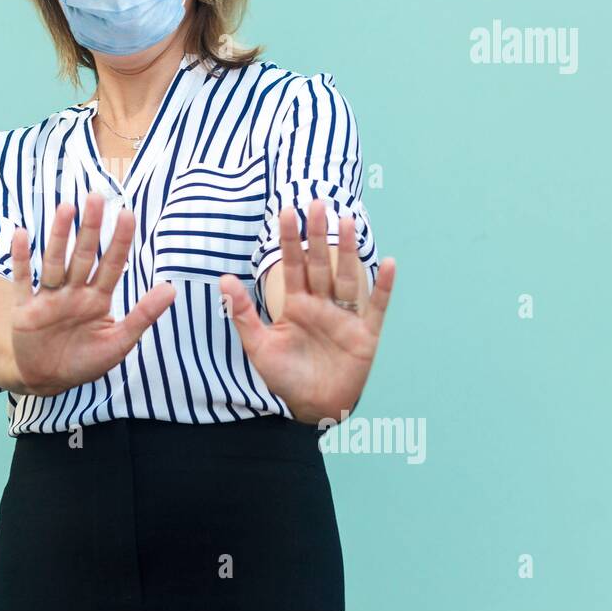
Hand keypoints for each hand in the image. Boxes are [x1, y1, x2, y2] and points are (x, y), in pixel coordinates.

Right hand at [8, 192, 175, 396]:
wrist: (46, 381)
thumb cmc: (85, 362)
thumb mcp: (119, 343)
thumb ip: (143, 316)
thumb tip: (172, 289)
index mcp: (97, 300)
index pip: (111, 265)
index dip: (119, 241)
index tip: (127, 214)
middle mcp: (73, 293)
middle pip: (83, 255)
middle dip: (90, 228)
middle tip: (96, 197)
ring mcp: (48, 298)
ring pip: (55, 262)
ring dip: (58, 236)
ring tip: (65, 208)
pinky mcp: (25, 309)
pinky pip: (22, 281)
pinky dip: (21, 259)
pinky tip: (21, 235)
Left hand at [219, 199, 395, 423]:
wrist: (312, 407)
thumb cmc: (285, 377)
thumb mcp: (258, 346)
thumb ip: (242, 314)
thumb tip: (224, 279)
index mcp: (296, 305)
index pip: (292, 265)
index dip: (290, 239)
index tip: (286, 211)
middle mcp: (322, 305)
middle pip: (320, 264)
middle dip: (318, 235)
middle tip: (318, 204)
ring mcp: (344, 318)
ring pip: (347, 277)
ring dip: (348, 251)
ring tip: (348, 222)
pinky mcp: (365, 334)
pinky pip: (376, 307)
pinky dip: (383, 287)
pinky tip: (387, 263)